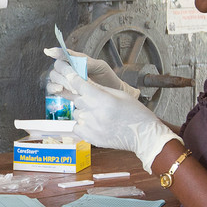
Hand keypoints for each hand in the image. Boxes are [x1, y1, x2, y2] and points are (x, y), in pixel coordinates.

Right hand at [44, 47, 141, 98]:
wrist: (111, 93)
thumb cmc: (106, 77)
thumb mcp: (100, 66)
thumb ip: (86, 62)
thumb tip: (73, 59)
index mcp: (77, 60)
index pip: (63, 54)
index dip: (56, 52)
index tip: (49, 52)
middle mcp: (69, 69)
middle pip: (57, 67)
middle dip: (63, 73)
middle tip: (73, 80)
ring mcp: (65, 80)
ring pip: (53, 77)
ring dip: (60, 81)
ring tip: (72, 87)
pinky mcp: (64, 91)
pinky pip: (52, 88)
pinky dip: (53, 88)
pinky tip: (60, 89)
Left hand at [47, 69, 176, 172]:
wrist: (143, 136)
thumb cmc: (135, 114)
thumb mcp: (119, 95)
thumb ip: (98, 88)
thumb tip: (81, 81)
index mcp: (102, 98)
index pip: (77, 83)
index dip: (68, 74)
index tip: (63, 69)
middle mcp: (93, 112)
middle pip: (76, 98)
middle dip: (82, 97)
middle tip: (96, 101)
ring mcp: (89, 126)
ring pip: (76, 112)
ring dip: (83, 111)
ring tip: (101, 115)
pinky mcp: (88, 137)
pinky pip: (76, 125)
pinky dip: (83, 123)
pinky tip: (97, 124)